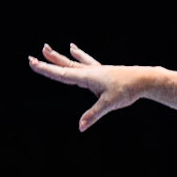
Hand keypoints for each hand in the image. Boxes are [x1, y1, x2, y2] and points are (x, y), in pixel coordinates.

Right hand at [26, 42, 145, 131]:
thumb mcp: (109, 104)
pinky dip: (78, 55)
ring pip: (73, 62)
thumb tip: (80, 127)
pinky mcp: (102, 71)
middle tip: (32, 57)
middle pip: (64, 66)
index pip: (62, 74)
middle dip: (48, 63)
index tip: (32, 63)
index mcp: (87, 77)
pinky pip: (86, 61)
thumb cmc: (127, 90)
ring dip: (60, 57)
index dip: (46, 70)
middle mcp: (89, 71)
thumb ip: (93, 115)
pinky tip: (74, 48)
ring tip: (48, 48)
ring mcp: (96, 70)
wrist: (144, 79)